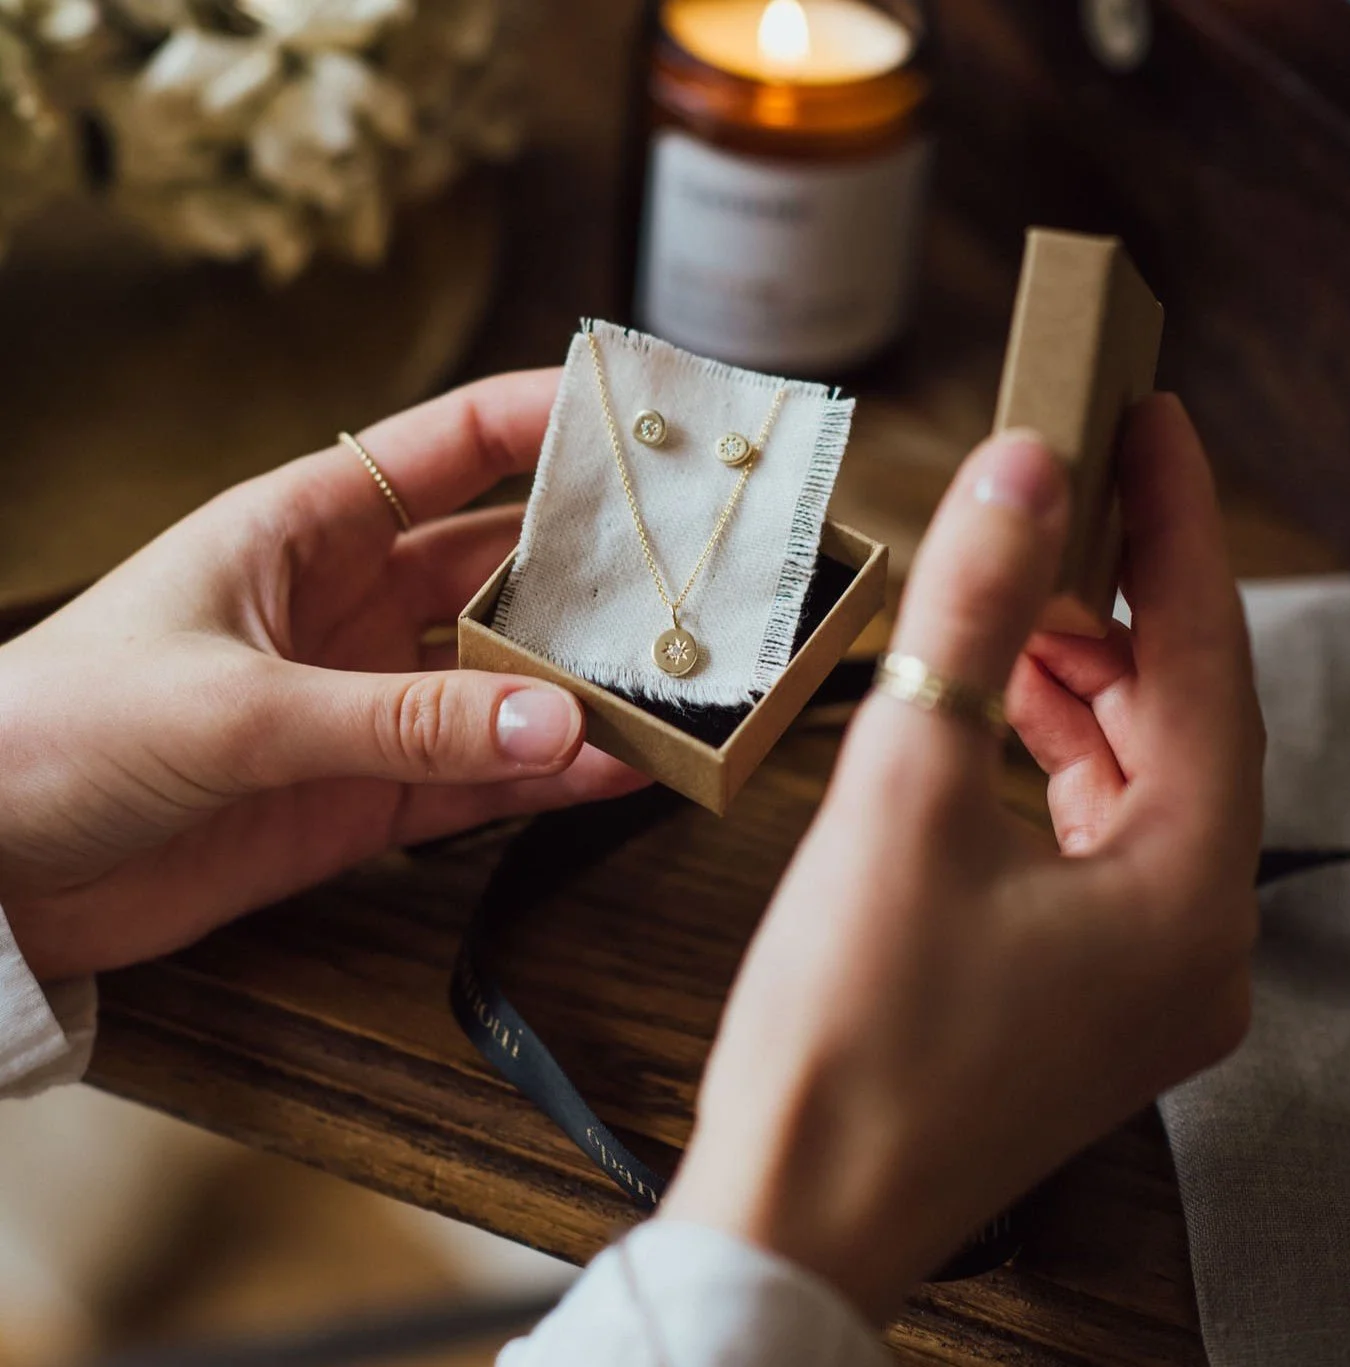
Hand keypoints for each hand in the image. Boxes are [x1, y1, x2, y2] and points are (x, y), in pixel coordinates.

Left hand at [0, 371, 641, 980]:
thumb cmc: (62, 729)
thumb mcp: (235, 707)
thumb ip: (400, 720)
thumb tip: (559, 724)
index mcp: (306, 528)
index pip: (452, 448)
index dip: (549, 420)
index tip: (645, 420)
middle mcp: (351, 606)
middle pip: (502, 570)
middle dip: (593, 571)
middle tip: (693, 578)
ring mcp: (365, 703)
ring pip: (504, 683)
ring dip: (581, 687)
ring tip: (675, 690)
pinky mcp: (362, 796)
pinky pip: (477, 779)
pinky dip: (544, 778)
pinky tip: (613, 771)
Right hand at [662, 397, 1262, 1318]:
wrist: (795, 1206)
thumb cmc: (849, 1035)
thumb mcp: (904, 796)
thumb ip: (972, 624)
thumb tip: (1021, 480)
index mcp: (1187, 895)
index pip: (1206, 664)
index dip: (1178, 529)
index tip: (1153, 426)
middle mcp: (1193, 943)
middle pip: (1181, 723)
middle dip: (1118, 607)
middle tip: (1061, 509)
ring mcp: (1139, 977)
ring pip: (1137, 784)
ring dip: (1081, 686)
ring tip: (1017, 603)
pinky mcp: (1077, 993)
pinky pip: (1094, 842)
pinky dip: (1053, 763)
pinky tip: (997, 714)